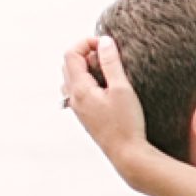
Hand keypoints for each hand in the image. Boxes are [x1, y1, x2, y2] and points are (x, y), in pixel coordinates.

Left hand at [61, 32, 151, 179]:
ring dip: (84, 67)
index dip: (86, 42)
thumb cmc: (126, 123)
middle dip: (84, 53)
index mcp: (79, 89)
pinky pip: (77, 91)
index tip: (106, 45)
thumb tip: (104, 41)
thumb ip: (111, 63)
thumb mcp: (121, 88)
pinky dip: (86, 81)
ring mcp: (77, 109)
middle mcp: (73, 98)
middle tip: (107, 55)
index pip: (71, 54)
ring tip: (106, 71)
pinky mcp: (85, 116)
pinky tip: (105, 87)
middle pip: (68, 64)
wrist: (127, 154)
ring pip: (71, 78)